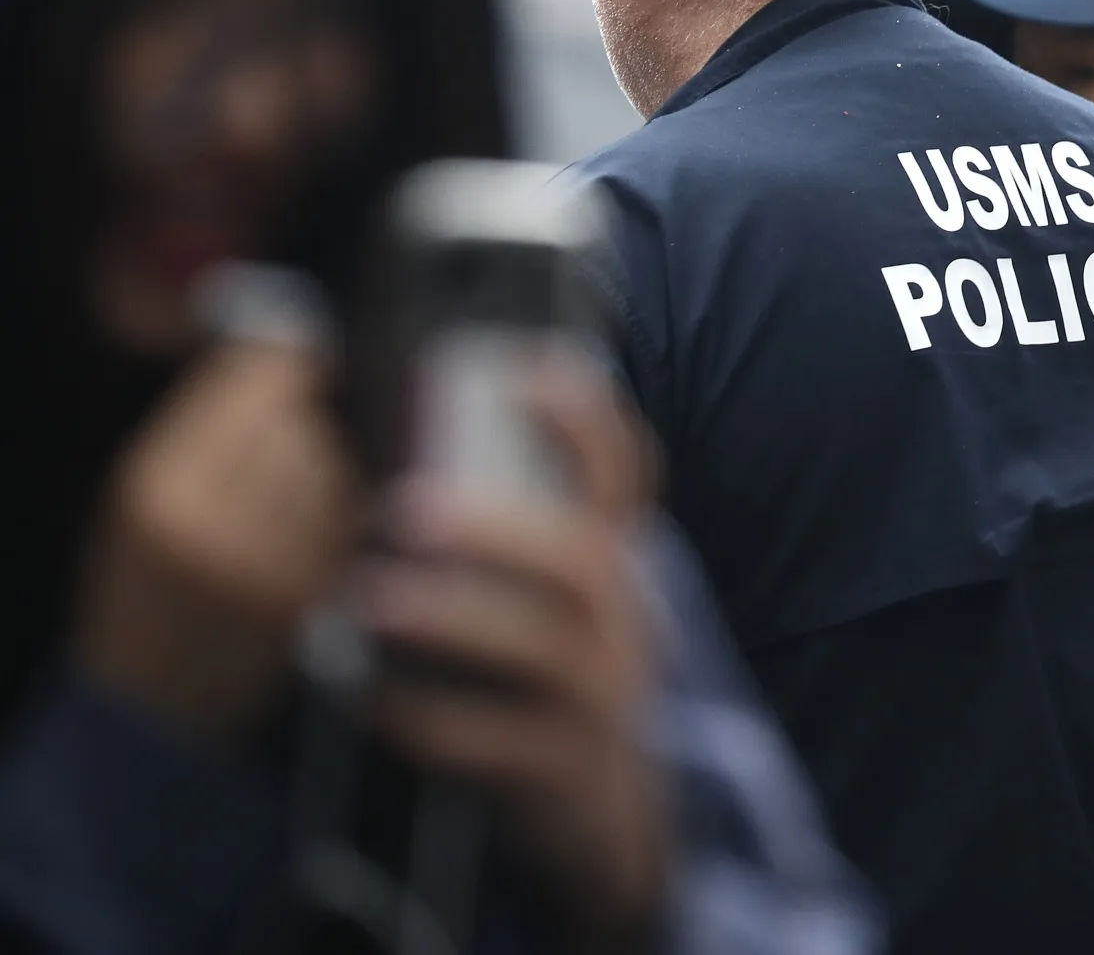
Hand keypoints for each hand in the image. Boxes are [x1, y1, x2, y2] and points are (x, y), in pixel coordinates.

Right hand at [79, 341, 363, 738]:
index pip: (255, 383)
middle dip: (304, 427)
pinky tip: (311, 542)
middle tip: (277, 456)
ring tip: (285, 508)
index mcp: (159, 487)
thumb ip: (208, 421)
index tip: (301, 360)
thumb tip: (285, 345)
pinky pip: (351, 525)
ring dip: (328, 475)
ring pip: (336, 471)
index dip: (286, 364)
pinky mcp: (315, 600)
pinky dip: (343, 522)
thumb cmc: (144, 590)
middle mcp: (217, 523)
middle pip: (303, 424)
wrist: (152, 709)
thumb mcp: (142, 498)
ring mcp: (272, 566)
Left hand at [356, 359, 665, 943]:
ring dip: (456, 617)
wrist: (610, 820)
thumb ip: (513, 540)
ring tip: (371, 600)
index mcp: (611, 566)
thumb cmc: (555, 687)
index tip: (520, 368)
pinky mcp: (563, 768)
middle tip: (406, 509)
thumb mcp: (557, 606)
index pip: (625, 476)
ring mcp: (599, 696)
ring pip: (545, 649)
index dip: (585, 419)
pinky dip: (435, 720)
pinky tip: (372, 701)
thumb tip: (408, 465)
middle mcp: (619, 621)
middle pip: (586, 558)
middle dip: (501, 526)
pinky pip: (503, 744)